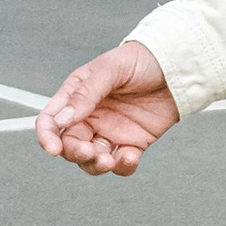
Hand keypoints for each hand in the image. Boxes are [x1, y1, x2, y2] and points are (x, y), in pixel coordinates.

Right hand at [36, 39, 178, 178]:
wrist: (177, 66)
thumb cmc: (142, 59)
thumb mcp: (110, 68)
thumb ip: (86, 93)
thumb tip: (62, 118)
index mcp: (78, 97)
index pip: (52, 121)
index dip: (47, 136)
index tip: (52, 148)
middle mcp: (91, 117)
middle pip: (70, 145)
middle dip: (75, 153)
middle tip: (89, 152)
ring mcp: (111, 132)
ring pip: (92, 160)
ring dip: (95, 165)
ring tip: (108, 161)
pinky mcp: (134, 143)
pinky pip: (121, 163)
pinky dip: (123, 167)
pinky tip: (129, 157)